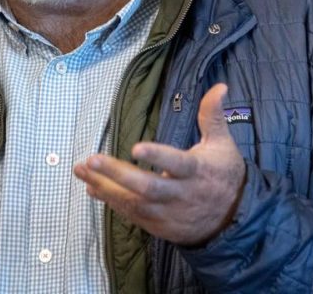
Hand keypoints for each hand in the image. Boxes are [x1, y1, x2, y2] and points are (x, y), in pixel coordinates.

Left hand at [73, 83, 245, 245]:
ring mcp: (168, 212)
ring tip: (82, 169)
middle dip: (118, 174)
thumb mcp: (222, 144)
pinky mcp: (157, 225)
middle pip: (148, 187)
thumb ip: (213, 115)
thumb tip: (220, 86)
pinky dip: (110, 200)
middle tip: (92, 160)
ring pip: (134, 202)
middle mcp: (181, 194)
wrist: (231, 218)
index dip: (157, 157)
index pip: (177, 163)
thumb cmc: (222, 174)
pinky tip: (91, 186)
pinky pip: (130, 214)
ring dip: (105, 187)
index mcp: (197, 171)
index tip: (136, 147)